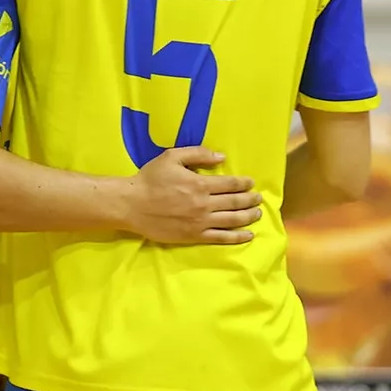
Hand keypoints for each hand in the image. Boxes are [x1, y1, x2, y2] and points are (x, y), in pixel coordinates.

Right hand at [118, 147, 262, 244]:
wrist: (131, 205)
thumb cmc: (150, 179)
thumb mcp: (171, 157)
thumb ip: (198, 154)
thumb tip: (221, 157)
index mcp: (200, 184)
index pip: (231, 184)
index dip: (244, 183)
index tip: (251, 183)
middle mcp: (204, 204)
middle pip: (235, 202)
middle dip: (250, 200)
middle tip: (258, 198)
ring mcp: (200, 222)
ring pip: (232, 220)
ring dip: (248, 217)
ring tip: (257, 214)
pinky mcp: (194, 236)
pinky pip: (221, 237)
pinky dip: (237, 236)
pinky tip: (247, 235)